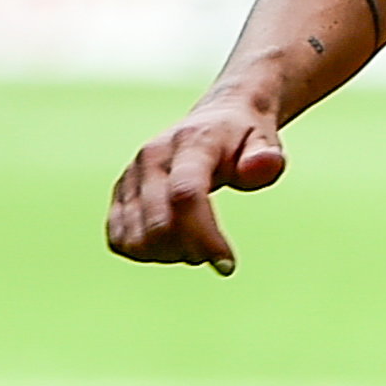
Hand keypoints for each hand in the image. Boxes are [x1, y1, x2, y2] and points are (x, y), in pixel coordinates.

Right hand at [110, 96, 293, 269]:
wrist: (217, 120)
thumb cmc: (243, 138)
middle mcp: (151, 158)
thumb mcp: (264, 142)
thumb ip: (266, 158)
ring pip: (135, 238)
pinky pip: (119, 239)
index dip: (204, 237)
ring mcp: (131, 176)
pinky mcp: (120, 193)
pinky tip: (170, 245)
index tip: (228, 265)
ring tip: (192, 245)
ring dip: (167, 255)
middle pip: (158, 225)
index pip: (186, 195)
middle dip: (190, 251)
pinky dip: (145, 253)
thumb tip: (266, 164)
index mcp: (189, 143)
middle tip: (213, 252)